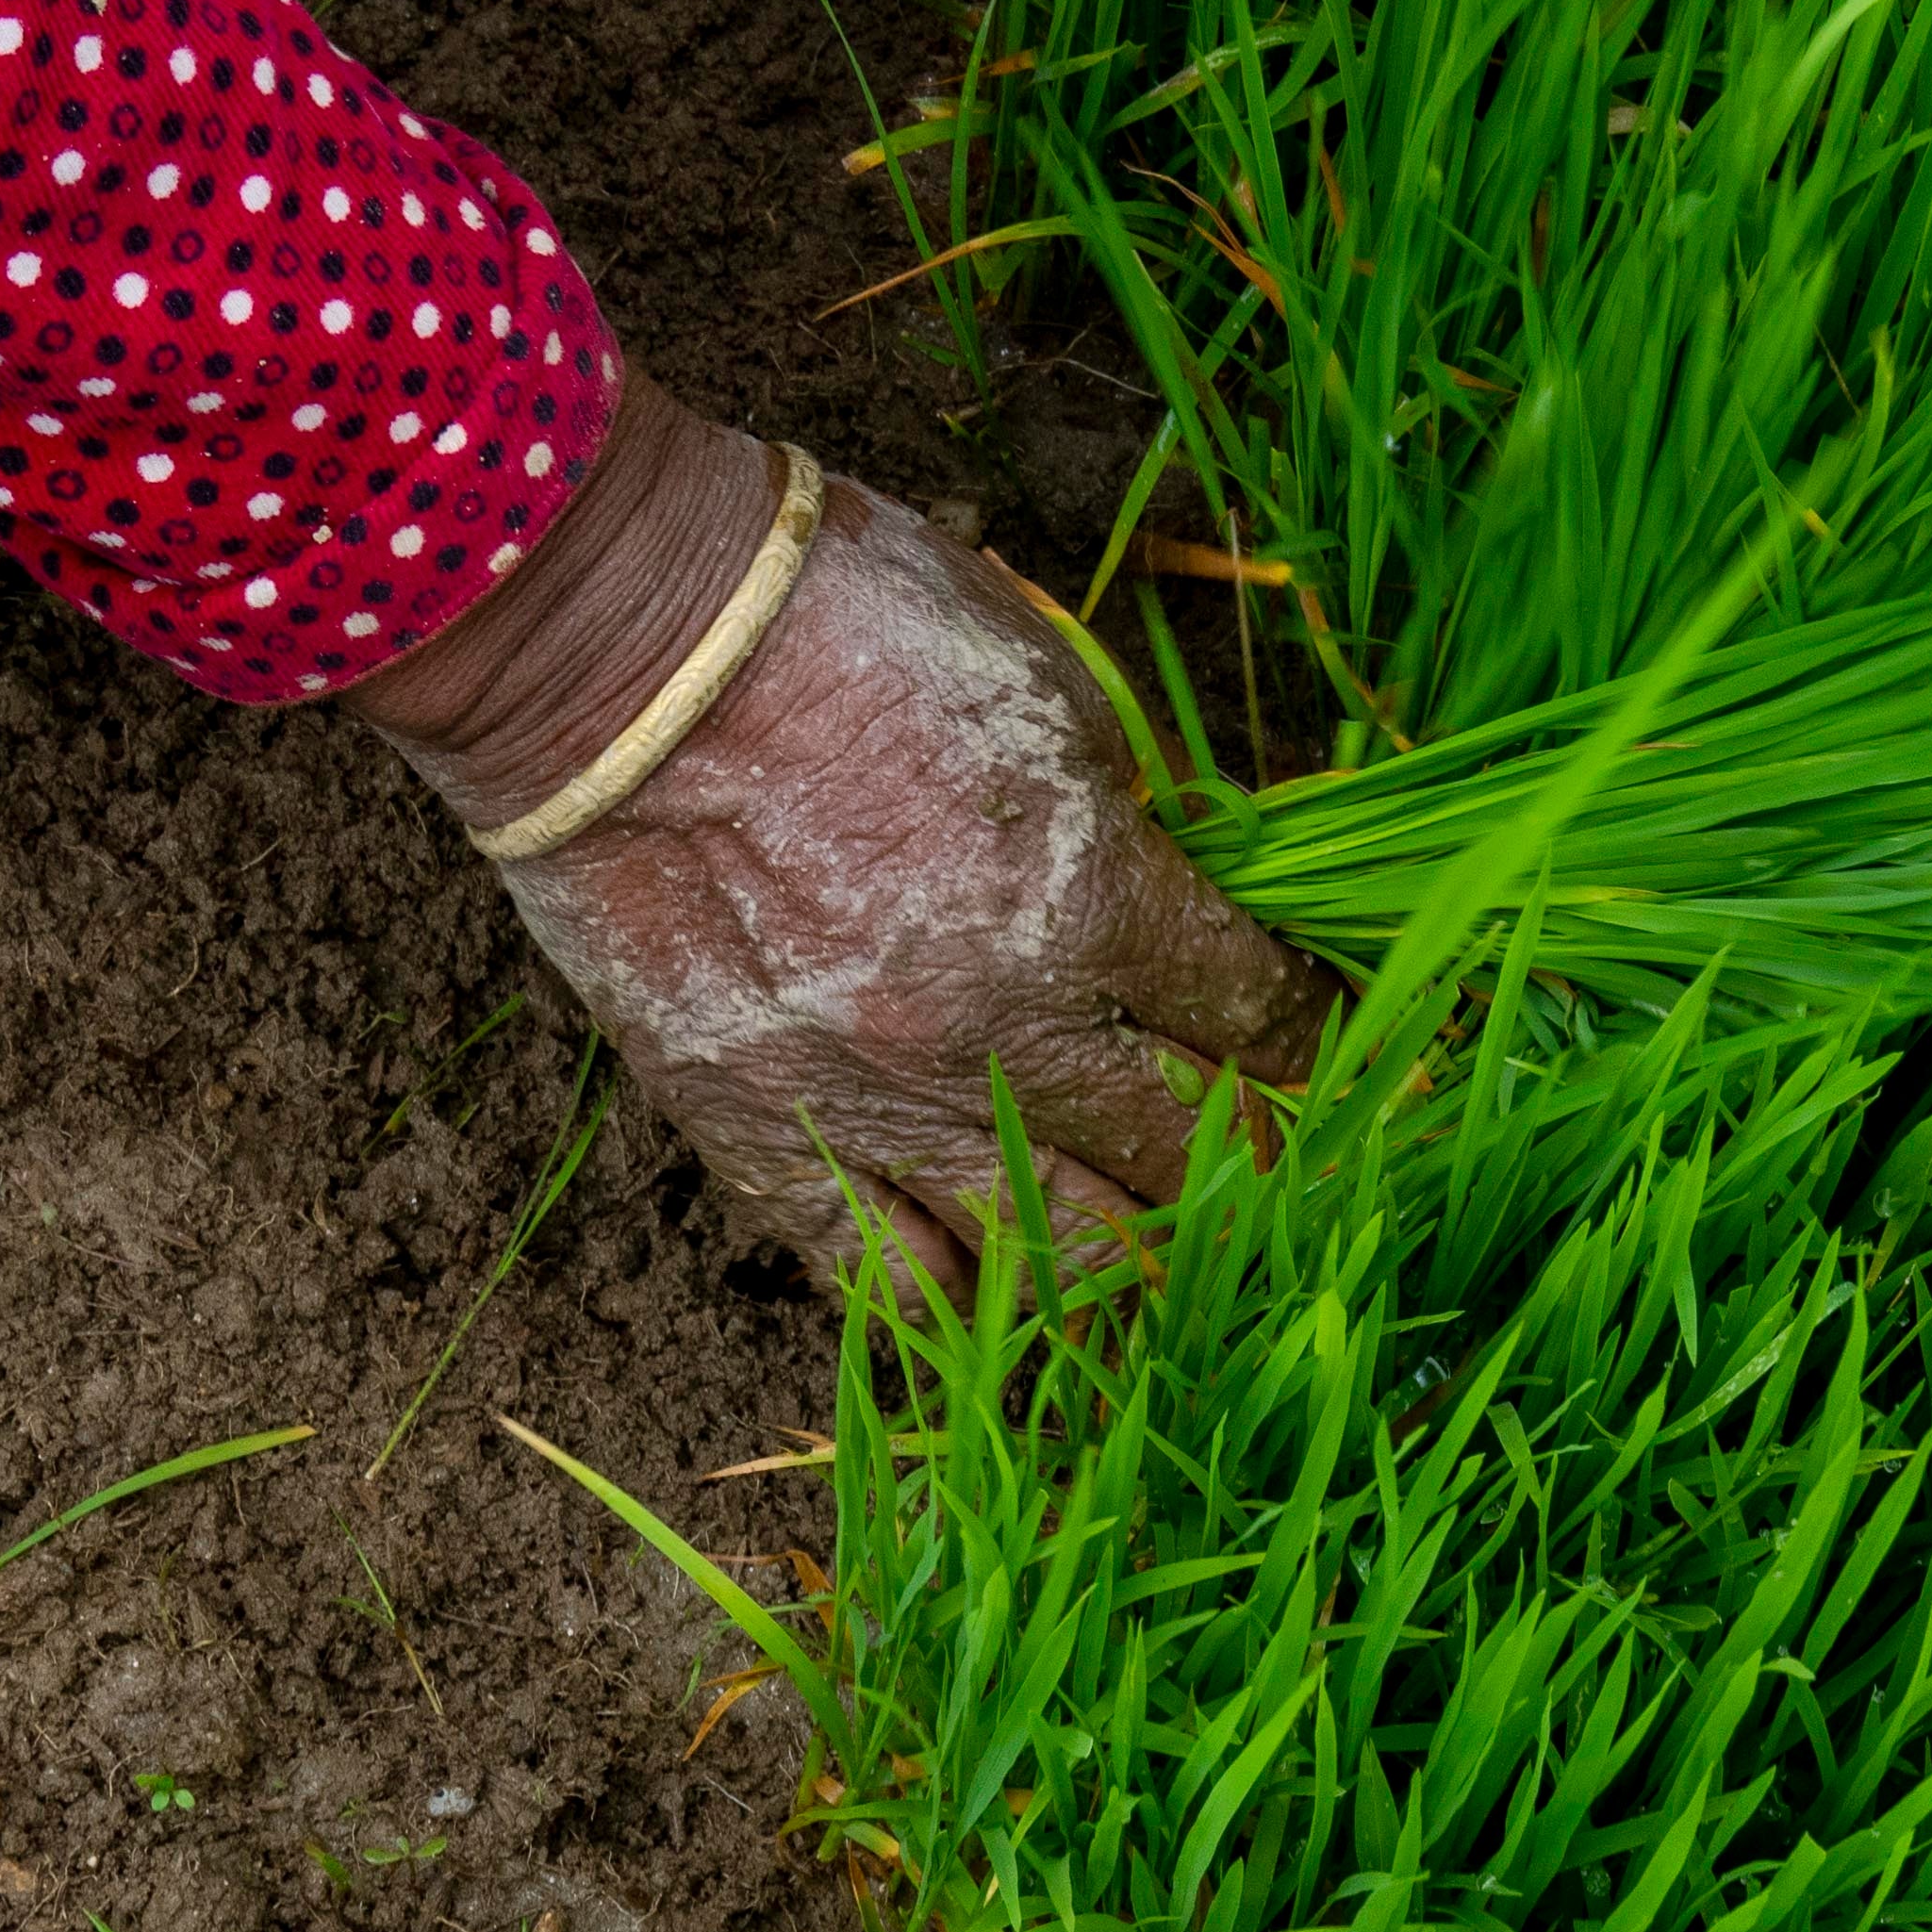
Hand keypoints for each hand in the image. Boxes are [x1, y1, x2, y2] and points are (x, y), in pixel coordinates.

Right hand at [350, 367, 1327, 1297]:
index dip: (1308, 1038)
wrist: (617, 652)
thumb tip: (1179, 906)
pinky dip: (969, 1308)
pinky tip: (1003, 1287)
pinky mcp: (763, 1142)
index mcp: (1092, 895)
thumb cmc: (837, 622)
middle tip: (1259, 1150)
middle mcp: (1004, 1027)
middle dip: (1252, 1159)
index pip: (1258, 1017)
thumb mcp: (1044, 682)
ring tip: (1153, 1238)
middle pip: (1192, 1158)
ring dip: (1136, 1257)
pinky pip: (892, 1291)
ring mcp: (880, 1103)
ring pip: (1069, 1259)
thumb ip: (1125, 820)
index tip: (1313, 1042)